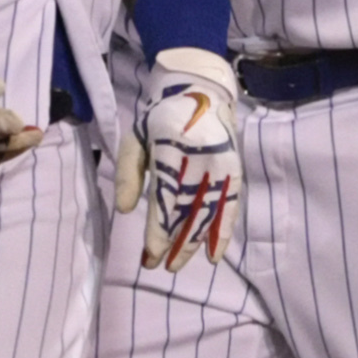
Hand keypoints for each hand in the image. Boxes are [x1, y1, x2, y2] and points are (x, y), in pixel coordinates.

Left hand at [112, 48, 240, 269]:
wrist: (202, 91)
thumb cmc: (161, 119)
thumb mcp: (135, 138)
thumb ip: (127, 173)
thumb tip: (123, 210)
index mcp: (171, 146)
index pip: (165, 197)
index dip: (159, 229)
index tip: (150, 253)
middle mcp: (201, 156)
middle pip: (187, 209)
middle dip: (172, 242)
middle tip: (157, 266)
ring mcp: (221, 164)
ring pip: (208, 212)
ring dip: (193, 242)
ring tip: (176, 264)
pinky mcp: (234, 170)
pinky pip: (231, 206)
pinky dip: (223, 232)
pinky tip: (214, 255)